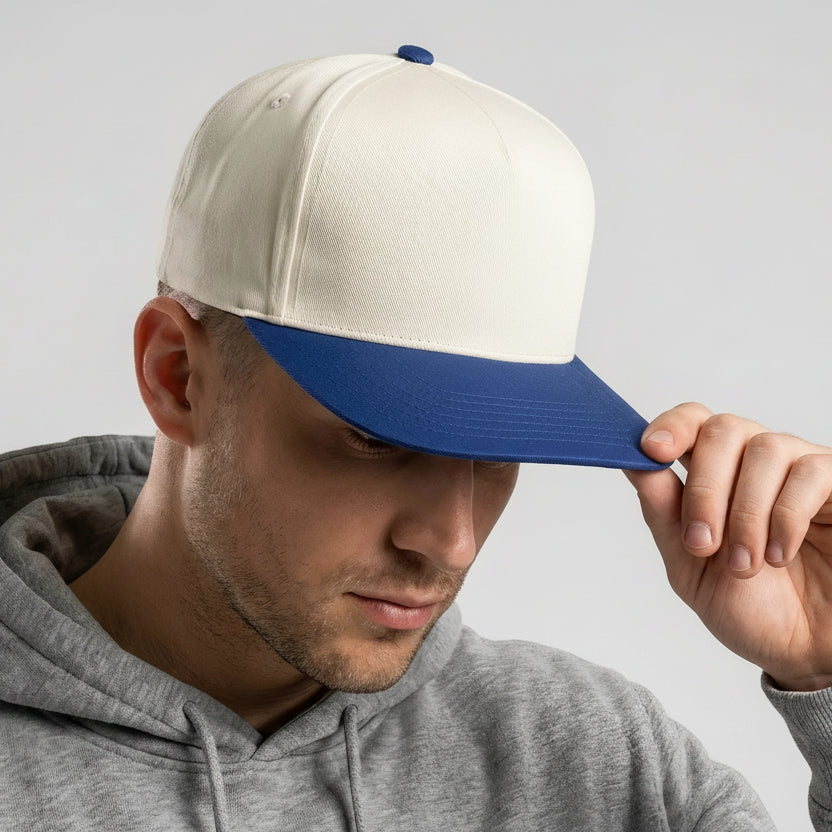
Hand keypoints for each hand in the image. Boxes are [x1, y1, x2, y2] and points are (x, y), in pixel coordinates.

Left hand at [624, 403, 831, 691]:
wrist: (803, 651)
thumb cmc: (750, 606)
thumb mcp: (689, 564)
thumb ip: (663, 512)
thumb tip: (633, 462)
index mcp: (716, 473)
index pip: (694, 422)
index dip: (672, 427)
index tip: (652, 451)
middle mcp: (757, 461)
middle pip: (723, 430)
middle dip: (704, 487)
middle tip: (702, 543)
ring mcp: (801, 469)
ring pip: (765, 449)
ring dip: (745, 512)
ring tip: (744, 563)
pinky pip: (811, 474)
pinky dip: (786, 516)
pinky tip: (779, 554)